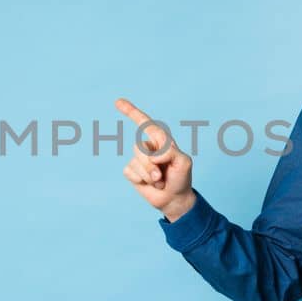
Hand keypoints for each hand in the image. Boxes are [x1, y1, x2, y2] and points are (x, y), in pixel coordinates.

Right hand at [115, 97, 195, 220]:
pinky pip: (129, 172)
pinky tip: (150, 184)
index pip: (145, 123)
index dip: (131, 111)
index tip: (117, 101)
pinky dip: (141, 180)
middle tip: (162, 176)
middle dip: (151, 165)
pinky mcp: (132, 172)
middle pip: (139, 148)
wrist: (174, 199)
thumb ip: (170, 152)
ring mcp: (139, 160)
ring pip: (135, 161)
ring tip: (159, 181)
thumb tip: (152, 154)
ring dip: (149, 175)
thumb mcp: (184, 162)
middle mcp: (148, 148)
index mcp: (161, 141)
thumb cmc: (181, 178)